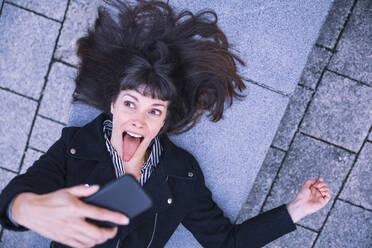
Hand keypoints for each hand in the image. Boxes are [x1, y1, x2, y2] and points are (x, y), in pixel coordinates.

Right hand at [11, 184, 129, 247]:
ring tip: (105, 234)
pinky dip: (90, 245)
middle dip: (110, 233)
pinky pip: (80, 246)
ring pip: (90, 242)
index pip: (100, 214)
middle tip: (114, 229)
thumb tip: (97, 188)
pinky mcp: (63, 239)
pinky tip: (93, 240)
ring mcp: (68, 233)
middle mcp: (73, 222)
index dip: (115, 217)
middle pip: (97, 233)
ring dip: (101, 239)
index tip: (125, 219)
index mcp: (75, 208)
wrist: (31, 211)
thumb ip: (84, 190)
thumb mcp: (68, 190)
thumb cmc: (51, 200)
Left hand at [286, 177, 330, 222]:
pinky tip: (322, 192)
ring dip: (324, 188)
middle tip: (316, 186)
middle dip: (322, 183)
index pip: (319, 183)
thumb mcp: (304, 186)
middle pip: (324, 185)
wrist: (301, 205)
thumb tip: (317, 180)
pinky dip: (327, 192)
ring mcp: (320, 197)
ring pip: (327, 190)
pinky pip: (329, 196)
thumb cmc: (301, 196)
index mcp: (312, 189)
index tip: (320, 179)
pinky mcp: (323, 202)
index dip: (321, 180)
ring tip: (319, 190)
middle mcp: (317, 193)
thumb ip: (310, 181)